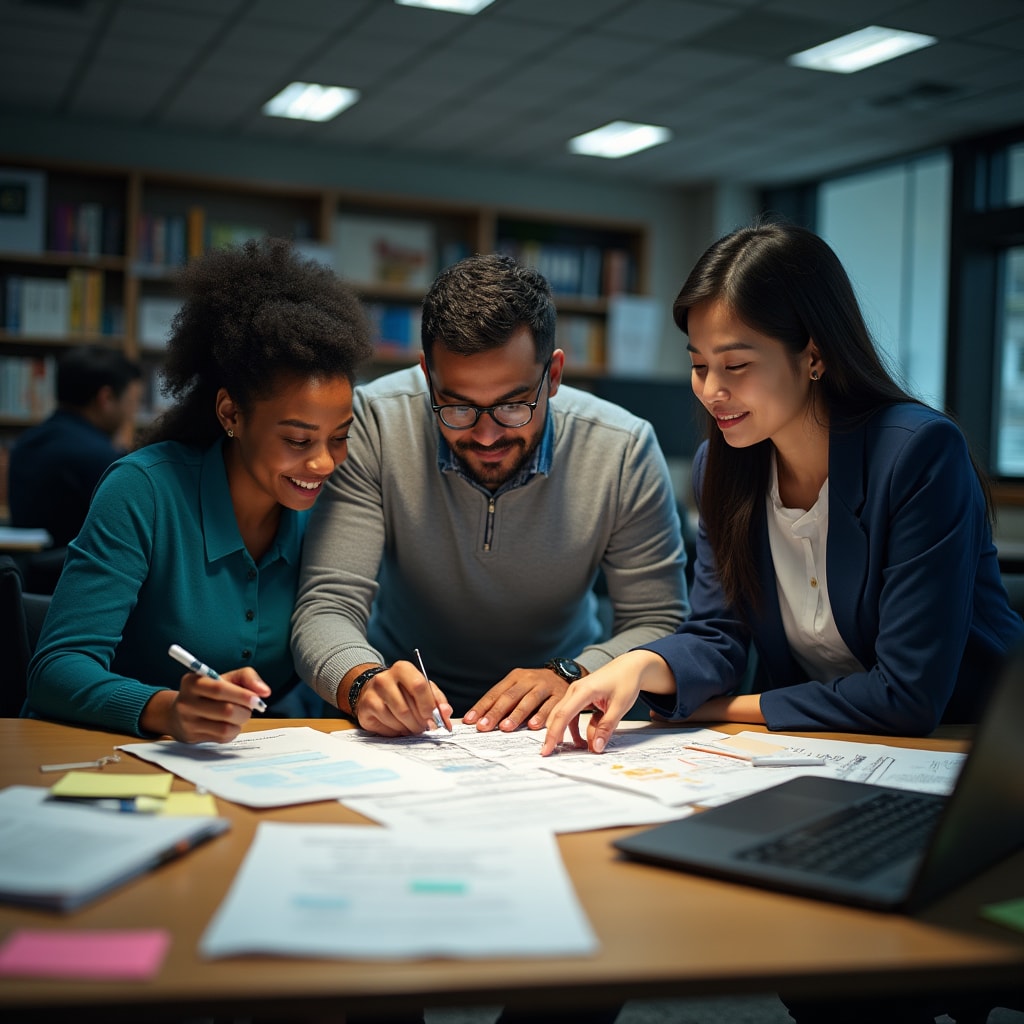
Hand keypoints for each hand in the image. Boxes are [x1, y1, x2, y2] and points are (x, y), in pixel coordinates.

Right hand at [143, 666, 270, 743]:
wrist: (179, 713)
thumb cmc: (209, 692)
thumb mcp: (225, 677)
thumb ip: (247, 677)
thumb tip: (264, 691)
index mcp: (193, 682)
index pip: (219, 689)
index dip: (242, 695)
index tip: (256, 699)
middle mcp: (186, 702)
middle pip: (226, 710)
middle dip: (245, 710)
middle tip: (250, 707)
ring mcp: (187, 722)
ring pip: (225, 727)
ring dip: (240, 722)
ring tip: (239, 715)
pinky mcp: (192, 737)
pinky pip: (221, 738)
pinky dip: (232, 731)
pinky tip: (229, 724)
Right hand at [354, 660, 452, 736]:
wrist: (374, 690)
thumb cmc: (403, 690)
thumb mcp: (423, 689)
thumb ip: (437, 700)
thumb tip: (446, 712)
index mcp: (402, 668)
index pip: (419, 686)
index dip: (428, 706)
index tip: (434, 719)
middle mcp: (385, 678)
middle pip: (408, 707)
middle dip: (420, 722)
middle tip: (425, 728)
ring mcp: (373, 692)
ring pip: (398, 718)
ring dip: (409, 728)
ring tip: (413, 727)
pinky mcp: (366, 707)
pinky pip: (387, 725)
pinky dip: (397, 730)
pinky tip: (399, 726)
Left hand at [463, 666, 574, 731]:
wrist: (565, 674)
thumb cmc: (536, 687)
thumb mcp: (519, 688)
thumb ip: (503, 702)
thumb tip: (480, 721)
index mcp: (515, 677)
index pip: (495, 693)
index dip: (482, 707)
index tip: (470, 721)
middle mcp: (528, 679)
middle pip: (509, 697)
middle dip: (495, 712)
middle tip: (484, 726)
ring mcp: (545, 686)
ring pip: (528, 700)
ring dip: (516, 715)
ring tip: (505, 727)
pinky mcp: (560, 694)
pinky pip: (550, 706)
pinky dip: (541, 716)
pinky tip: (533, 726)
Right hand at [540, 649, 674, 755]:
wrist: (630, 666)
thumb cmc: (626, 681)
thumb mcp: (619, 707)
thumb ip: (606, 728)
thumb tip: (596, 747)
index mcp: (583, 690)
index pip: (563, 715)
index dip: (553, 734)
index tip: (547, 749)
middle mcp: (575, 690)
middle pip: (558, 715)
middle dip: (553, 735)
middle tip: (549, 753)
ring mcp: (576, 693)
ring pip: (565, 716)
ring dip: (568, 733)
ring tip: (577, 748)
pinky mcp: (580, 697)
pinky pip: (573, 715)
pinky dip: (575, 728)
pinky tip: (583, 739)